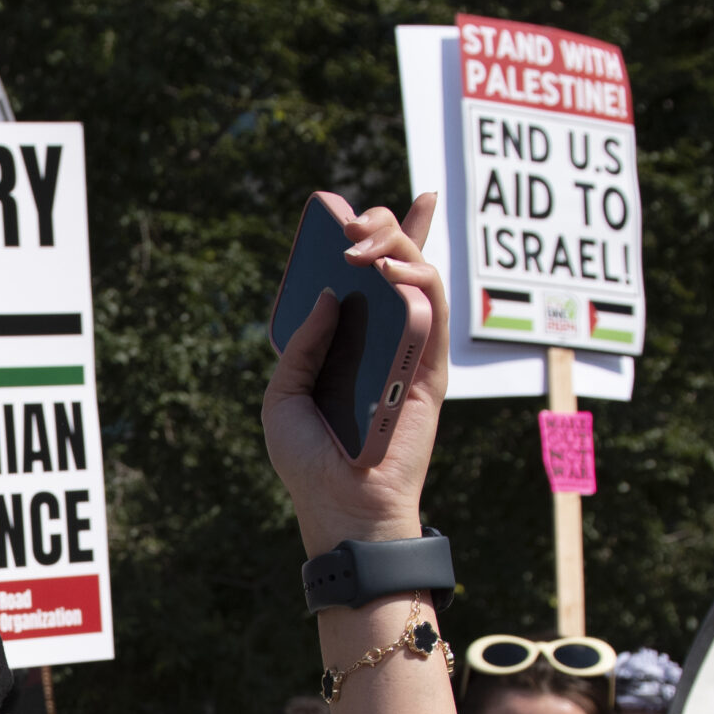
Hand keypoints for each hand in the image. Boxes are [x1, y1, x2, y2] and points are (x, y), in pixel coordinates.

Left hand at [262, 195, 449, 555]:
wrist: (341, 506)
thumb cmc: (309, 460)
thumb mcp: (282, 395)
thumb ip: (302, 343)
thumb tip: (326, 293)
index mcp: (349, 342)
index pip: (369, 275)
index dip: (375, 233)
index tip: (349, 206)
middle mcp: (384, 340)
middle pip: (397, 263)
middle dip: (381, 227)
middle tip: (351, 223)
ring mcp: (411, 352)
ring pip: (420, 276)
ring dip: (397, 246)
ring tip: (363, 246)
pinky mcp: (430, 371)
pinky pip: (431, 314)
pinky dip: (418, 283)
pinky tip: (391, 271)